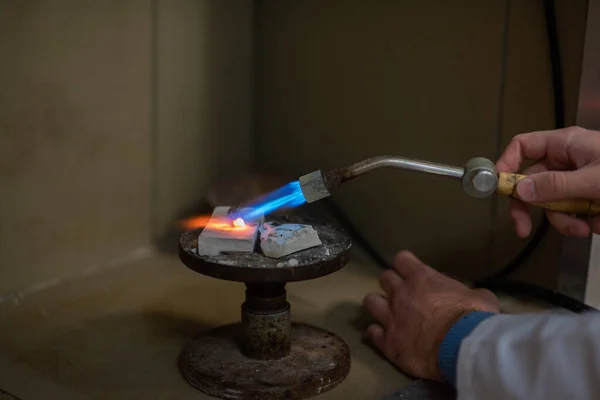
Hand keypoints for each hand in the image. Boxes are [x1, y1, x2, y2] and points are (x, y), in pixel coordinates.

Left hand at [362, 251, 499, 380]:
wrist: (461, 348)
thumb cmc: (473, 318)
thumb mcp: (481, 297)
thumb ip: (471, 292)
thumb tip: (474, 295)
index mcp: (421, 278)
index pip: (402, 259)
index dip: (406, 264)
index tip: (411, 271)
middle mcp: (401, 294)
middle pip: (384, 278)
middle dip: (392, 284)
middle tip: (403, 294)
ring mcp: (391, 318)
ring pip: (371, 301)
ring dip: (379, 305)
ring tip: (388, 313)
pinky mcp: (388, 342)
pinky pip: (373, 332)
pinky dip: (378, 333)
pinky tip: (386, 336)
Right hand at [496, 126, 599, 236]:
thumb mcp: (594, 179)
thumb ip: (556, 185)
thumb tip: (520, 191)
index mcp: (565, 145)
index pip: (523, 146)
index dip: (506, 164)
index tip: (499, 187)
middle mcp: (567, 161)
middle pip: (533, 183)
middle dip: (533, 208)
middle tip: (523, 228)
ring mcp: (577, 179)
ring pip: (553, 203)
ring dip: (566, 220)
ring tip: (587, 226)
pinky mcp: (588, 197)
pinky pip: (572, 213)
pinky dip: (583, 222)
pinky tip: (599, 222)